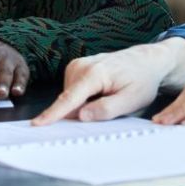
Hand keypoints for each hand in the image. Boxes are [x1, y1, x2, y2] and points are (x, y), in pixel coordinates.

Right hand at [33, 41, 184, 125]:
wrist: (146, 61)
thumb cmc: (142, 80)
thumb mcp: (132, 100)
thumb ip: (106, 109)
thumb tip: (81, 116)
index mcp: (94, 73)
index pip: (70, 98)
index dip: (53, 113)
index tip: (37, 124)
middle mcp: (81, 66)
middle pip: (70, 102)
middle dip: (82, 112)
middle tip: (109, 105)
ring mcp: (76, 65)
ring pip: (70, 99)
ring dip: (85, 105)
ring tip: (108, 95)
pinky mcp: (75, 68)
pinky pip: (73, 93)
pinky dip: (84, 99)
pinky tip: (101, 92)